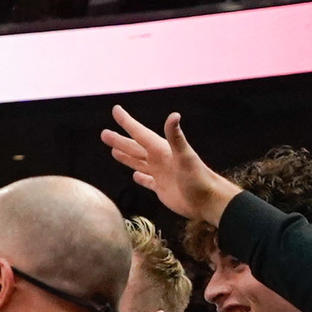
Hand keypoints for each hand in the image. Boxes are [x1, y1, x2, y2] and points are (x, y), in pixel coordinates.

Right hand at [98, 106, 237, 224]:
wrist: (207, 201)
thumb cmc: (198, 178)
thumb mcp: (185, 156)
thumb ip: (176, 137)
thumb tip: (173, 115)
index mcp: (161, 150)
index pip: (140, 133)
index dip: (127, 122)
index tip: (116, 110)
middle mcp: (159, 159)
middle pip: (135, 147)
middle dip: (120, 140)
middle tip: (104, 133)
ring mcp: (160, 174)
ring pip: (138, 162)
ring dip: (126, 156)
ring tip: (112, 150)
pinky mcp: (162, 188)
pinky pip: (147, 181)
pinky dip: (140, 178)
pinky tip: (134, 175)